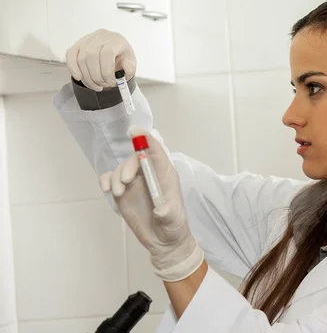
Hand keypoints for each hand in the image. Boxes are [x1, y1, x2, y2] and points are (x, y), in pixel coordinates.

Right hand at [66, 29, 136, 91]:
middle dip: (96, 76)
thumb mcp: (131, 64)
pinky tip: (79, 78)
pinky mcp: (78, 44)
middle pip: (92, 56)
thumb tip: (120, 74)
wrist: (116, 51)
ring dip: (87, 77)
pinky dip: (73, 68)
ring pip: (81, 58)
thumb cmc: (122, 58)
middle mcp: (101, 36)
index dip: (107, 71)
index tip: (111, 83)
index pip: (107, 54)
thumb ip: (129, 69)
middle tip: (102, 86)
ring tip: (96, 85)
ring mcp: (87, 39)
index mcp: (116, 40)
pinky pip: (70, 54)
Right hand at [100, 126, 203, 281]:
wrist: (163, 241)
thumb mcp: (174, 221)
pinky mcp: (123, 192)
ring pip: (122, 168)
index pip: (156, 151)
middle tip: (125, 182)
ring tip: (117, 193)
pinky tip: (106, 189)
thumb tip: (161, 209)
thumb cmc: (173, 227)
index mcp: (165, 175)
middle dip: (127, 166)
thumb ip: (169, 214)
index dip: (146, 139)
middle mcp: (150, 175)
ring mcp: (135, 182)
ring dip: (116, 177)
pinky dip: (106, 180)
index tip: (134, 131)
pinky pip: (111, 179)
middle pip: (136, 158)